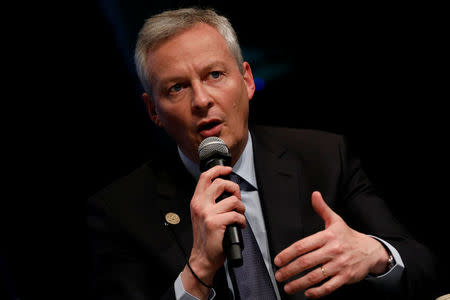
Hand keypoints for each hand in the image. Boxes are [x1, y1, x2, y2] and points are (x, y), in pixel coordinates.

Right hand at [182, 165, 245, 296]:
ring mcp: (207, 214)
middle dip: (234, 189)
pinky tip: (239, 225)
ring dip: (241, 208)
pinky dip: (242, 220)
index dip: (218, 170)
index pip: (205, 177)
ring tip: (239, 215)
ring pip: (232, 200)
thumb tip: (226, 188)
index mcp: (196, 201)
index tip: (227, 169)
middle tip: (237, 199)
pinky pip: (236, 215)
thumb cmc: (206, 236)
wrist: (203, 257)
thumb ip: (209, 200)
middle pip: (221, 184)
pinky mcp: (216, 223)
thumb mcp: (202, 214)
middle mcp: (200, 205)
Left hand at [274, 191, 388, 298]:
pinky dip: (317, 292)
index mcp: (327, 237)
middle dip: (290, 270)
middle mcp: (332, 251)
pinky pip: (329, 286)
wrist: (370, 250)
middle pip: (306, 262)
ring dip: (299, 283)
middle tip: (279, 275)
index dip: (288, 254)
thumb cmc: (348, 237)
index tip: (278, 260)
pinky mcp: (345, 277)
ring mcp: (339, 265)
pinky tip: (307, 293)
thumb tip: (314, 195)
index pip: (302, 245)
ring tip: (288, 287)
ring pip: (315, 276)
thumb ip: (322, 208)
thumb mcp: (335, 220)